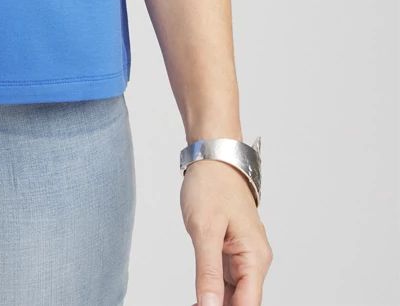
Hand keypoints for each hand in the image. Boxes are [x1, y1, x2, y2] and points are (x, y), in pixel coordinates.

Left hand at [180, 159, 273, 305]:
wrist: (213, 158)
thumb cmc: (212, 185)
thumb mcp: (205, 230)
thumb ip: (208, 272)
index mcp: (255, 256)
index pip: (248, 304)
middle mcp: (254, 259)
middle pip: (242, 301)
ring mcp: (243, 255)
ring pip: (233, 293)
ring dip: (215, 302)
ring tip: (193, 305)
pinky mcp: (231, 250)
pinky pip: (226, 279)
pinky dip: (213, 289)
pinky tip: (198, 298)